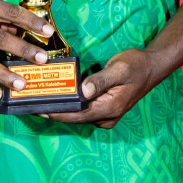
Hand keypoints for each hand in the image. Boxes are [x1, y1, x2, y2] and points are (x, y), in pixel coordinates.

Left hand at [43, 48, 161, 128]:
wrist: (151, 67)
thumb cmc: (136, 65)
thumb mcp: (119, 69)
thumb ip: (101, 80)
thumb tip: (83, 91)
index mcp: (110, 108)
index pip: (76, 115)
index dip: (56, 113)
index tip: (36, 108)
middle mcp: (106, 116)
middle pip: (74, 117)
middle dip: (53, 111)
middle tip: (31, 102)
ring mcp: (106, 115)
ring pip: (78, 115)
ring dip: (60, 108)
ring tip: (39, 99)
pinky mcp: (104, 110)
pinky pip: (83, 110)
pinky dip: (70, 105)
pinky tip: (57, 96)